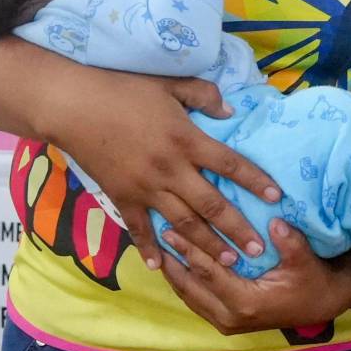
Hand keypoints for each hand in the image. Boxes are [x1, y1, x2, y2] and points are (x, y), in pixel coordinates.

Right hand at [45, 69, 280, 269]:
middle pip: (210, 204)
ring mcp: (145, 187)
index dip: (254, 180)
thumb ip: (204, 95)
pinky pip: (138, 228)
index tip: (276, 197)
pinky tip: (160, 267)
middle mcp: (170, 169)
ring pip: (181, 223)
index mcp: (186, 139)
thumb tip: (230, 112)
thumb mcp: (170, 83)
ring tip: (227, 263)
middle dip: (236, 228)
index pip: (229, 164)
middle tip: (258, 250)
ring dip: (206, 245)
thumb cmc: (125, 89)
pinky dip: (149, 248)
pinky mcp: (121, 197)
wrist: (74, 106)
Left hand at [160, 219, 350, 333]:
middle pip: (191, 286)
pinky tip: (177, 266)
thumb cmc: (313, 279)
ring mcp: (227, 322)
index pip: (208, 272)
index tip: (172, 228)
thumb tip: (274, 221)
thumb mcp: (305, 259)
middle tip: (158, 235)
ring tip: (159, 249)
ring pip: (190, 297)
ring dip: (175, 273)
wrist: (322, 303)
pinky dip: (184, 283)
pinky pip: (197, 301)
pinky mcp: (227, 321)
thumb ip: (289, 242)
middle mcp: (230, 316)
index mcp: (245, 301)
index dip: (189, 250)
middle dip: (173, 261)